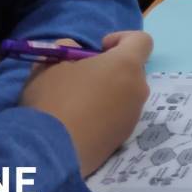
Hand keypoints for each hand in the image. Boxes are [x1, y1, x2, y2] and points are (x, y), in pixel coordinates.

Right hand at [19, 30, 153, 175]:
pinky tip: (78, 124)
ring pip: (125, 95)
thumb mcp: (51, 64)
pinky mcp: (122, 140)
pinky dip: (104, 115)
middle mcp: (137, 90)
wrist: (50, 153)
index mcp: (126, 65)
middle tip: (82, 76)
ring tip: (76, 103)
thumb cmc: (53, 100)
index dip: (122, 38)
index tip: (99, 48)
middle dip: (111, 68)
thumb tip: (74, 53)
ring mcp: (133, 118)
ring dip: (108, 93)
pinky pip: (118, 118)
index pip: (142, 40)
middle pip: (133, 70)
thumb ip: (67, 50)